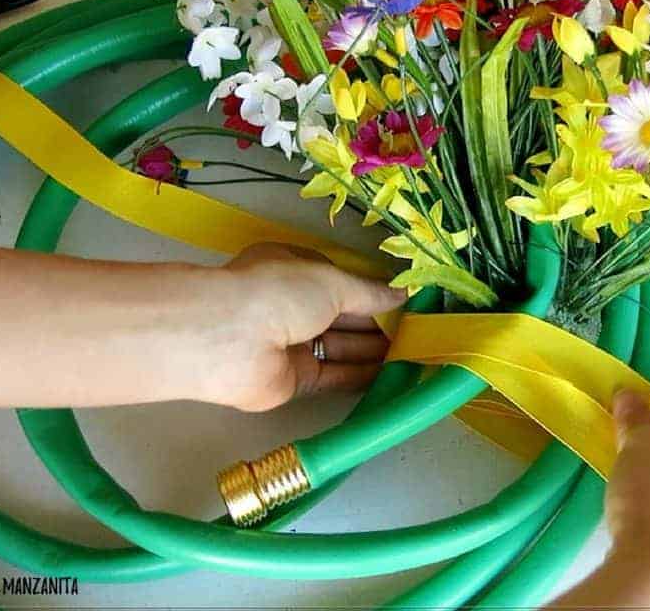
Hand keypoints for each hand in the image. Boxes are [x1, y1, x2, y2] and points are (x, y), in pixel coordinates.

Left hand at [194, 244, 406, 411]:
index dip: (374, 292)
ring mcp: (292, 343)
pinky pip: (333, 376)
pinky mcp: (293, 379)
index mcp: (296, 270)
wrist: (230, 340)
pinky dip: (359, 376)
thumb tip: (401, 293)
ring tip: (414, 354)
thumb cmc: (280, 291)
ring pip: (340, 347)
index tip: (408, 303)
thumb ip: (369, 293)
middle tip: (419, 332)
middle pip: (343, 316)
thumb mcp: (333, 281)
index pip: (341, 282)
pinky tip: (390, 377)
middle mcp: (292, 305)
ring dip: (374, 351)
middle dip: (379, 323)